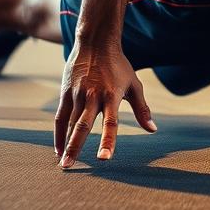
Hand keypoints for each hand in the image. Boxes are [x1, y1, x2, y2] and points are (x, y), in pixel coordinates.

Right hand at [55, 43, 155, 167]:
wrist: (96, 43)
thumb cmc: (118, 66)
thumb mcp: (134, 85)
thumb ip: (142, 109)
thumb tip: (152, 129)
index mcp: (112, 96)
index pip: (111, 123)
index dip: (107, 141)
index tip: (104, 159)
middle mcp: (93, 96)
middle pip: (83, 126)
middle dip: (75, 147)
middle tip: (69, 167)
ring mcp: (77, 94)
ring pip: (69, 123)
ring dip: (66, 143)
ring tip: (64, 162)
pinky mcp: (66, 92)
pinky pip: (60, 116)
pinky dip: (58, 133)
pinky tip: (59, 147)